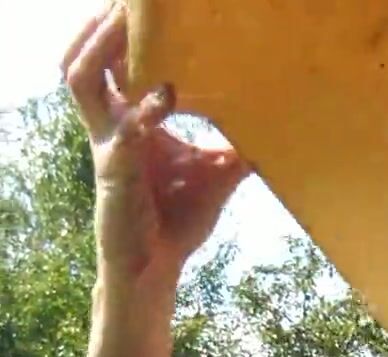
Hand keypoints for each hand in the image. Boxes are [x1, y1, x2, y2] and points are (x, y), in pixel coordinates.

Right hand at [62, 5, 252, 284]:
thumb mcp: (216, 177)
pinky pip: (122, 132)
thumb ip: (238, 150)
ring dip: (100, 48)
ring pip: (81, 81)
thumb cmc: (176, 224)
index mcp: (128, 123)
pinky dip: (143, 111)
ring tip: (124, 22)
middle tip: (125, 2)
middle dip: (100, 27)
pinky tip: (167, 96)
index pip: (110, 65)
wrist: (156, 273)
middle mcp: (110, 129)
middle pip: (83, 60)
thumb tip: (281, 134)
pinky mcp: (114, 175)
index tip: (139, 7)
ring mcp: (108, 149)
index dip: (117, 33)